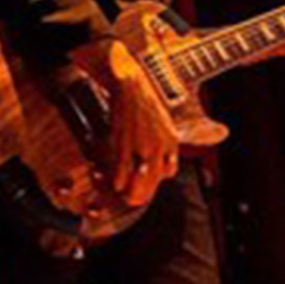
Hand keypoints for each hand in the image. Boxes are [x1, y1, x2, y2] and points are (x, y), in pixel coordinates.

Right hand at [76, 38, 178, 207]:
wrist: (130, 84)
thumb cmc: (144, 101)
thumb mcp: (162, 121)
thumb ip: (162, 141)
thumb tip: (160, 154)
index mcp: (171, 141)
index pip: (169, 172)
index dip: (157, 180)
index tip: (146, 182)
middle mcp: (160, 146)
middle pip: (155, 180)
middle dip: (143, 193)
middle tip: (133, 199)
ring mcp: (142, 146)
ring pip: (139, 179)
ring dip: (130, 190)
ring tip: (122, 195)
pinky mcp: (125, 143)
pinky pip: (122, 168)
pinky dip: (117, 179)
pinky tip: (113, 184)